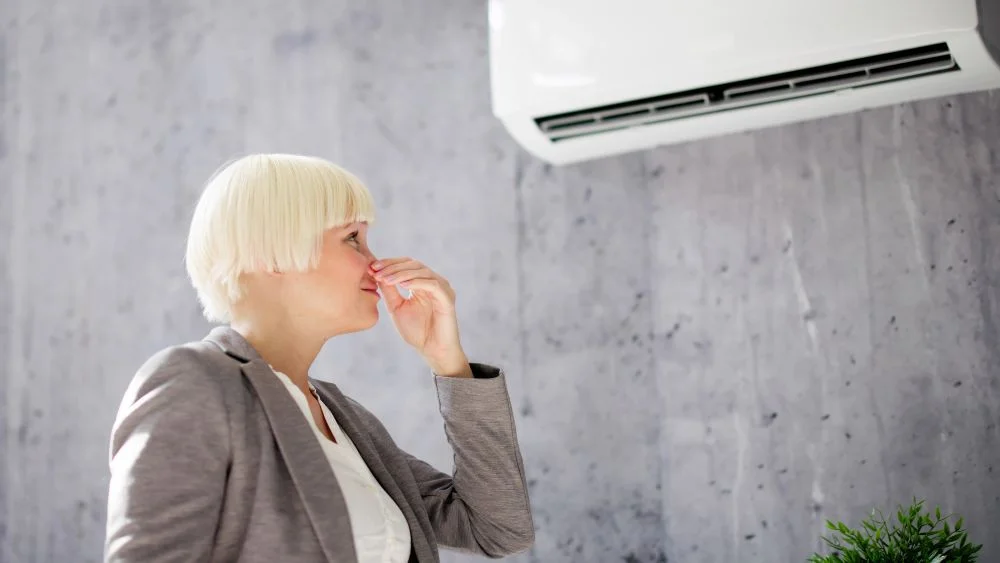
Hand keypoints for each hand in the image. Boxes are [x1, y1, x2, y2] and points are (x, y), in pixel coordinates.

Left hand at [371, 258, 471, 376]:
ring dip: (401, 274)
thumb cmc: (417, 331)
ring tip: (385, 279)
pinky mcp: (447, 298)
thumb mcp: (396, 307)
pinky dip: (417, 282)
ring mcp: (442, 289)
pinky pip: (432, 285)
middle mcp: (434, 282)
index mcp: (422, 283)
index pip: (406, 265)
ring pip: (422, 271)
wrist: (432, 350)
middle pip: (413, 264)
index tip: (372, 267)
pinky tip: (402, 285)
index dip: (389, 263)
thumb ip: (389, 291)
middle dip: (393, 266)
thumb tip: (376, 273)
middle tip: (376, 270)